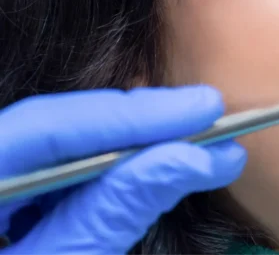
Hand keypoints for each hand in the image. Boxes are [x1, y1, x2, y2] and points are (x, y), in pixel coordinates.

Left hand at [0, 86, 246, 253]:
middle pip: (51, 126)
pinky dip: (106, 165)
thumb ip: (114, 214)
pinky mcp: (6, 200)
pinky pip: (54, 169)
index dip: (130, 116)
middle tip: (210, 116)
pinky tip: (149, 161)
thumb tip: (189, 158)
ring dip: (129, 139)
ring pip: (56, 142)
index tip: (204, 112)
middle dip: (136, 121)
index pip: (46, 130)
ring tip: (193, 137)